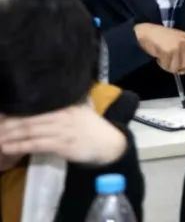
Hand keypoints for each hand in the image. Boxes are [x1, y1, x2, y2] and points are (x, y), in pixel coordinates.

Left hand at [0, 105, 125, 165]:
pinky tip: (8, 147)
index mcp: (65, 105)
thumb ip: (63, 106)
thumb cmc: (91, 128)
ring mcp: (63, 130)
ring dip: (10, 135)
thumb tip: (42, 101)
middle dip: (8, 124)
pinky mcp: (62, 144)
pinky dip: (20, 146)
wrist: (109, 144)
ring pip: (30, 131)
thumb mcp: (79, 111)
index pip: (35, 106)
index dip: (16, 110)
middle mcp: (63, 115)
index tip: (1, 113)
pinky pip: (36, 144)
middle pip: (29, 118)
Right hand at [134, 23, 184, 73]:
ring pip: (176, 67)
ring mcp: (177, 46)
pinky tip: (159, 57)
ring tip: (163, 59)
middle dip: (177, 68)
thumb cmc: (161, 37)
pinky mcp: (168, 51)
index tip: (182, 70)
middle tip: (169, 65)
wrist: (146, 32)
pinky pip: (167, 65)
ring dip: (168, 67)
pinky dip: (162, 64)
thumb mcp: (177, 41)